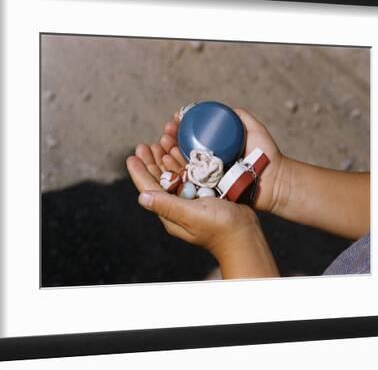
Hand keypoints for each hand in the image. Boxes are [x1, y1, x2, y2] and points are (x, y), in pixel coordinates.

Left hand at [126, 144, 278, 278]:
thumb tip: (142, 197)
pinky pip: (188, 174)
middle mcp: (177, 205)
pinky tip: (179, 151)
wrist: (245, 235)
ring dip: (165, 158)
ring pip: (173, 175)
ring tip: (160, 142)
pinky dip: (182, 162)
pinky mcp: (204, 194)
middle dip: (151, 161)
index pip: (149, 188)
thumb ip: (167, 206)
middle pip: (159, 179)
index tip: (132, 156)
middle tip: (144, 145)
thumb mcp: (191, 215)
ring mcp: (191, 199)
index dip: (139, 172)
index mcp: (170, 212)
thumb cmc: (219, 228)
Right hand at [158, 108, 285, 212]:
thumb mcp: (255, 130)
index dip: (180, 127)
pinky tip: (166, 161)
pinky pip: (188, 182)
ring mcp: (207, 178)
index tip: (173, 119)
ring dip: (167, 153)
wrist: (275, 181)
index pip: (192, 136)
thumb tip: (224, 108)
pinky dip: (175, 172)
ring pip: (181, 164)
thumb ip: (241, 117)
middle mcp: (209, 163)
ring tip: (162, 143)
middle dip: (169, 140)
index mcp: (215, 149)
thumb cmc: (267, 156)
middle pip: (182, 149)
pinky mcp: (208, 193)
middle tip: (165, 132)